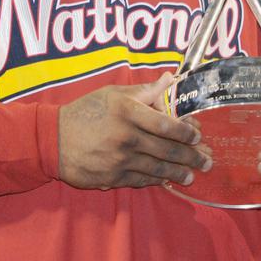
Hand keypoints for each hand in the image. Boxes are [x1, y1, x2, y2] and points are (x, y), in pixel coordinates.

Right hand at [59, 72, 212, 189]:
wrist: (53, 139)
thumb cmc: (85, 112)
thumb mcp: (112, 94)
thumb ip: (144, 91)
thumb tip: (170, 79)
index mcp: (127, 112)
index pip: (166, 124)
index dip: (186, 132)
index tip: (198, 136)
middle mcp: (126, 137)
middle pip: (166, 149)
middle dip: (191, 157)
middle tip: (207, 161)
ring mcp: (119, 160)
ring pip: (157, 169)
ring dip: (178, 173)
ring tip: (192, 176)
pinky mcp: (112, 177)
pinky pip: (140, 180)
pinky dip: (156, 181)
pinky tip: (167, 181)